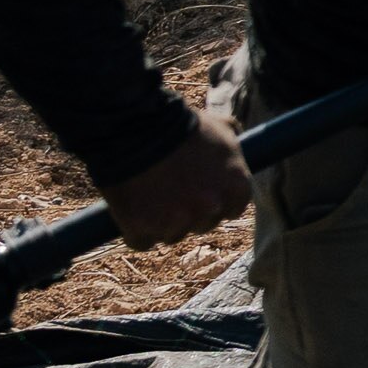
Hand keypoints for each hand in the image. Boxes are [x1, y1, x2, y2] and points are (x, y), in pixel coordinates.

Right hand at [102, 108, 248, 247]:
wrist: (135, 128)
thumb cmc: (180, 125)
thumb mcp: (219, 126)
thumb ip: (233, 139)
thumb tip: (237, 136)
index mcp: (237, 189)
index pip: (231, 209)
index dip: (214, 201)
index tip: (199, 193)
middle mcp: (211, 210)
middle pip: (202, 224)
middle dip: (189, 212)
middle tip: (170, 191)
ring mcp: (176, 223)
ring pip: (171, 235)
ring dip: (162, 222)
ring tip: (147, 195)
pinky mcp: (143, 230)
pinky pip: (142, 241)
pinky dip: (135, 230)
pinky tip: (130, 212)